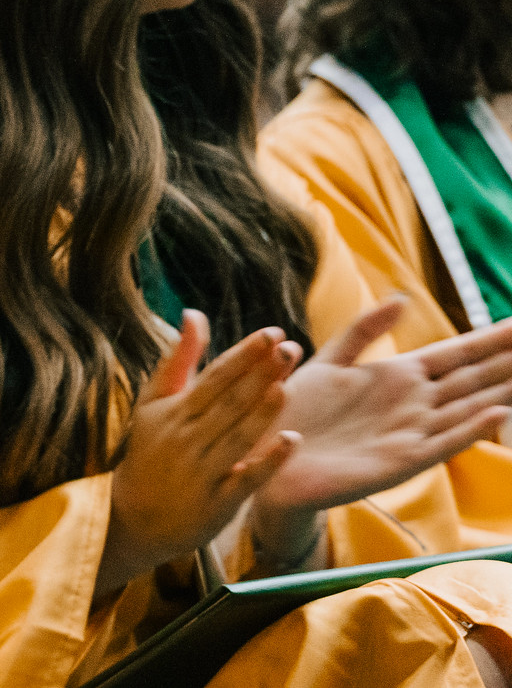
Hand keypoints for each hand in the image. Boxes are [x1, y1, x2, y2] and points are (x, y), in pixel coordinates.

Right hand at [97, 311, 301, 598]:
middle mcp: (189, 437)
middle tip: (291, 347)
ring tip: (288, 383)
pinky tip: (292, 440)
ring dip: (265, 410)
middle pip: (231, 401)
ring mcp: (204, 470)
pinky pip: (247, 478)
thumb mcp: (153, 402)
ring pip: (239, 435)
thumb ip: (179, 359)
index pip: (215, 376)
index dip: (244, 353)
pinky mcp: (219, 502)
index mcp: (175, 410)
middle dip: (261, 373)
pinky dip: (268, 460)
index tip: (272, 331)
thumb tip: (194, 313)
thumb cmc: (148, 450)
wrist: (132, 515)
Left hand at [248, 301, 511, 558]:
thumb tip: (403, 300)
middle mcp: (413, 403)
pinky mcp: (401, 460)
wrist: (273, 461)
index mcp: (396, 376)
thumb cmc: (297, 411)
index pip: (455, 353)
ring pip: (469, 407)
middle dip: (506, 361)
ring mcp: (412, 431)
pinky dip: (471, 429)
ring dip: (501, 392)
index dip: (488, 339)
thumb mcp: (330, 361)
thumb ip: (363, 330)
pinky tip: (498, 413)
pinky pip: (443, 441)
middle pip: (472, 377)